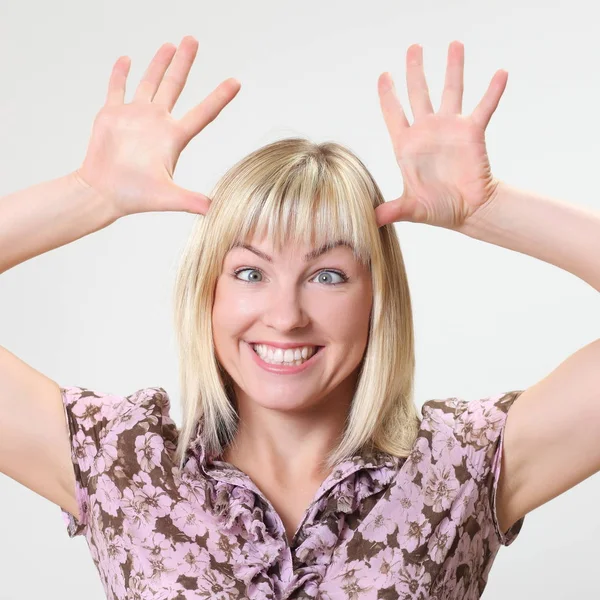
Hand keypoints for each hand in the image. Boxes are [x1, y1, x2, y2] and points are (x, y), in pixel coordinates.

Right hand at [76, 36, 240, 217]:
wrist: (102, 193)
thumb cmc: (134, 196)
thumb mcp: (167, 197)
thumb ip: (190, 201)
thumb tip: (214, 210)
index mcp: (173, 137)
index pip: (203, 113)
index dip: (219, 97)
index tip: (235, 81)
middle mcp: (156, 122)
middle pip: (175, 86)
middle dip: (184, 63)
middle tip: (192, 40)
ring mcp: (135, 117)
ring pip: (150, 82)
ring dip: (159, 63)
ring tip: (170, 45)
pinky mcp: (112, 115)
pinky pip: (117, 88)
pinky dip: (121, 74)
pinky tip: (127, 59)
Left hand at [374, 41, 506, 229]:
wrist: (468, 211)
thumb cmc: (438, 208)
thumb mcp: (412, 209)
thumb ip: (393, 210)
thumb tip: (372, 219)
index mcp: (407, 146)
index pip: (394, 114)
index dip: (388, 95)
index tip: (384, 75)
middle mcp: (427, 131)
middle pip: (419, 93)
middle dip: (416, 70)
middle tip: (414, 47)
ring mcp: (450, 129)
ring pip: (451, 91)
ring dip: (453, 68)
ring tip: (455, 43)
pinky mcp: (473, 133)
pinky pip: (484, 107)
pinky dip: (492, 91)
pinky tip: (500, 73)